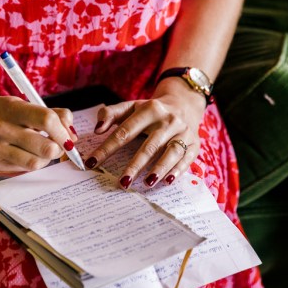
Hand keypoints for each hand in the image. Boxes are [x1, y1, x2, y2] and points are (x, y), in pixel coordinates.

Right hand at [0, 94, 77, 171]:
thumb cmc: (0, 110)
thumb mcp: (22, 104)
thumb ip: (51, 114)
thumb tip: (72, 135)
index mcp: (12, 110)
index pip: (47, 120)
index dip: (63, 130)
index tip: (67, 135)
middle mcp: (2, 129)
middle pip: (45, 148)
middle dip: (58, 148)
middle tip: (57, 145)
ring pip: (35, 164)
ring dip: (45, 159)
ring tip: (42, 150)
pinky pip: (20, 170)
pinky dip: (29, 163)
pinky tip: (25, 154)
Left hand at [85, 78, 206, 187]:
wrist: (183, 103)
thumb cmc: (150, 110)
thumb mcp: (130, 106)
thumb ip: (110, 114)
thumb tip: (97, 130)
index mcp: (150, 109)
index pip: (125, 131)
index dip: (107, 148)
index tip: (92, 163)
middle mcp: (168, 120)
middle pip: (150, 145)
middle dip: (136, 165)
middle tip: (123, 182)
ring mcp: (183, 132)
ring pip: (172, 152)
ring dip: (160, 169)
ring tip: (147, 183)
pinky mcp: (195, 143)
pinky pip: (187, 158)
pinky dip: (178, 170)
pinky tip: (167, 181)